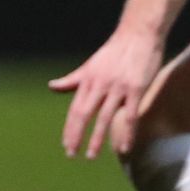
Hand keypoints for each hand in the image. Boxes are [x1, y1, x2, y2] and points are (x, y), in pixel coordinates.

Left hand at [49, 26, 164, 158]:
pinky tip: (124, 148)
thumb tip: (51, 87)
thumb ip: (72, 80)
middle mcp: (100, 85)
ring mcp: (118, 88)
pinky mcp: (136, 89)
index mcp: (87, 80)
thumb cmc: (115, 52)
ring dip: (97, 139)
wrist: (138, 34)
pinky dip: (127, 133)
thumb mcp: (90, 66)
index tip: (66, 145)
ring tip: (91, 156)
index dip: (70, 128)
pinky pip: (130, 116)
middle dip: (76, 136)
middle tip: (71, 154)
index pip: (75, 109)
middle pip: (84, 114)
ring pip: (104, 118)